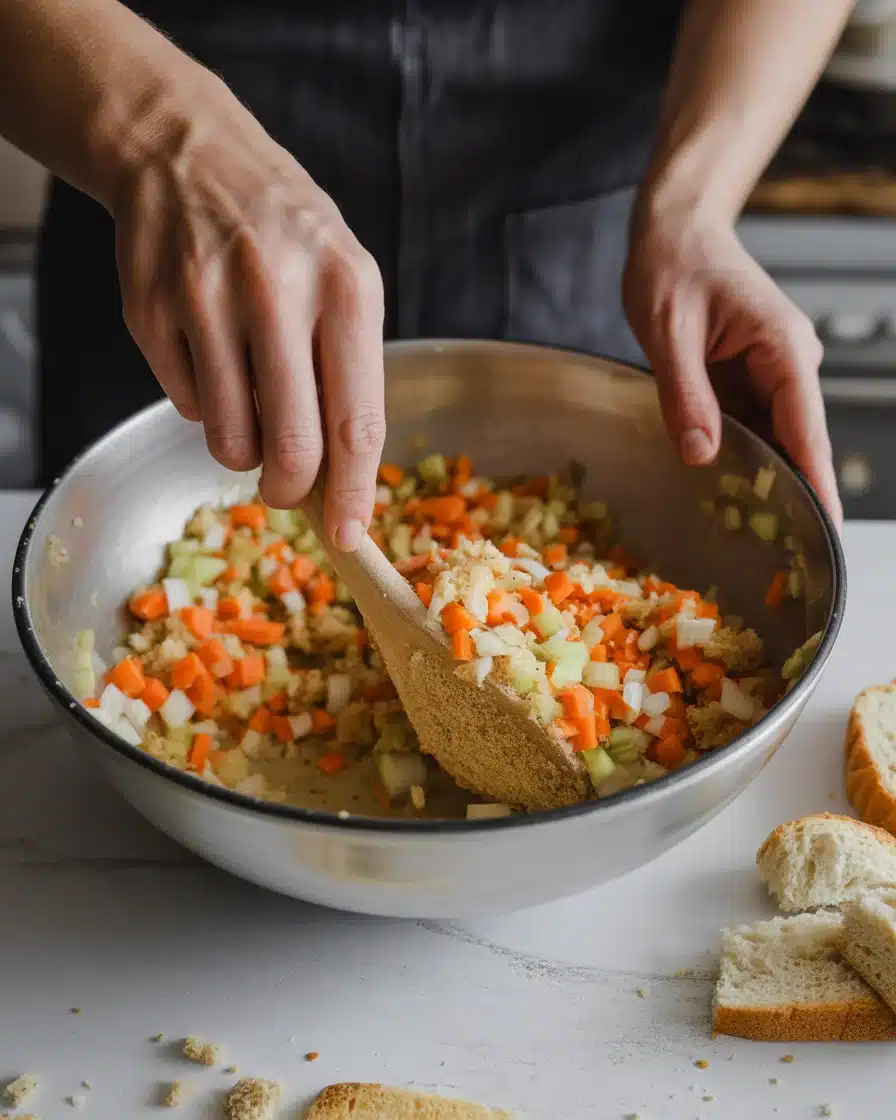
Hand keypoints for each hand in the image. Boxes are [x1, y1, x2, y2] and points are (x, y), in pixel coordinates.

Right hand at [113, 79, 384, 549]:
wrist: (188, 152)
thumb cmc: (286, 232)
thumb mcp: (345, 279)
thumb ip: (348, 371)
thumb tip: (339, 476)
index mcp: (347, 287)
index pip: (355, 423)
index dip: (353, 493)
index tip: (349, 535)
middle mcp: (277, 292)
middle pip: (290, 447)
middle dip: (291, 491)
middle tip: (288, 491)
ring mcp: (205, 301)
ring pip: (229, 439)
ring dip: (243, 447)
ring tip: (250, 399)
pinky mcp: (150, 312)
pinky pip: (184, 405)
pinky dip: (204, 403)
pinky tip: (211, 351)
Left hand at [623, 206, 841, 526]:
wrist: (675, 232)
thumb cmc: (671, 267)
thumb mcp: (668, 331)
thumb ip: (686, 395)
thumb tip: (704, 455)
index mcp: (782, 347)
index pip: (807, 429)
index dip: (817, 483)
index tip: (827, 531)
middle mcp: (790, 362)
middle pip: (799, 442)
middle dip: (793, 494)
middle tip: (788, 554)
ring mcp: (775, 371)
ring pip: (776, 438)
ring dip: (764, 479)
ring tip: (753, 534)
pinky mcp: (753, 378)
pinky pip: (754, 426)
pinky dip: (743, 456)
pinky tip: (728, 490)